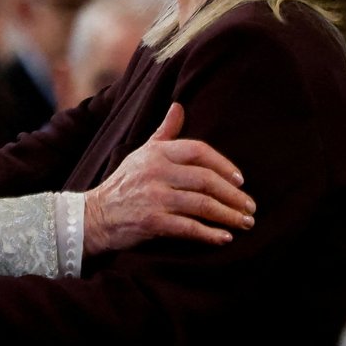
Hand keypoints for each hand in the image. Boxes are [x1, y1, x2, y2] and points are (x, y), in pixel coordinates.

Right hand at [82, 103, 253, 254]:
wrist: (95, 215)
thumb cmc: (125, 183)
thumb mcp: (142, 153)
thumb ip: (165, 132)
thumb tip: (179, 106)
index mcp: (157, 153)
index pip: (199, 151)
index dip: (224, 165)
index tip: (241, 181)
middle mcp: (156, 172)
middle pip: (206, 180)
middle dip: (234, 196)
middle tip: (250, 208)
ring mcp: (154, 197)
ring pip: (202, 204)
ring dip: (228, 215)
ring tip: (244, 223)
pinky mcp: (152, 221)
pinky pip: (189, 227)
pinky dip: (210, 234)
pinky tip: (224, 238)